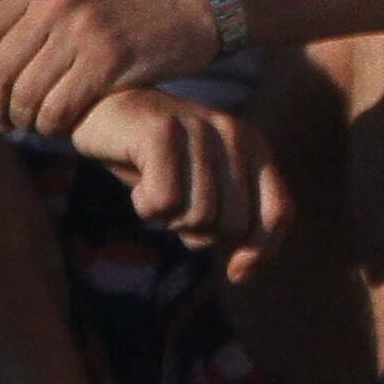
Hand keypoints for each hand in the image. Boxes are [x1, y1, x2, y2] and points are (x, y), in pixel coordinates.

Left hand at [0, 0, 221, 139]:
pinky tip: (64, 126)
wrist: (188, 12)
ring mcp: (83, 31)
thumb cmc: (122, 19)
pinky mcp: (109, 60)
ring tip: (39, 126)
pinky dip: (54, 128)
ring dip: (26, 123)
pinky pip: (59, 110)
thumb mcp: (72, 6)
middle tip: (7, 124)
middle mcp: (57, 6)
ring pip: (25, 97)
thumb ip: (27, 30)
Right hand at [72, 86, 280, 274]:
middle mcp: (236, 135)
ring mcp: (201, 130)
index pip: (278, 214)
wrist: (105, 109)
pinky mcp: (163, 133)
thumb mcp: (203, 190)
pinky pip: (164, 203)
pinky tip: (137, 177)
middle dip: (197, 232)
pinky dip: (144, 204)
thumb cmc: (157, 160)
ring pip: (198, 218)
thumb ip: (232, 222)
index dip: (260, 251)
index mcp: (255, 147)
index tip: (235, 273)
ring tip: (154, 185)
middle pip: (231, 227)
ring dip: (167, 217)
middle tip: (174, 204)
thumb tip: (242, 275)